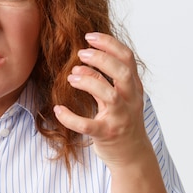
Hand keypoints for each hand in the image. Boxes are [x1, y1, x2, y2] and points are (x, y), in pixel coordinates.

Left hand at [54, 32, 150, 168]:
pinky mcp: (107, 135)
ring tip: (71, 77)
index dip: (109, 44)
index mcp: (134, 88)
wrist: (132, 155)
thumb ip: (104, 79)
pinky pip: (88, 125)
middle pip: (122, 73)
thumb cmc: (122, 121)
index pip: (127, 58)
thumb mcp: (118, 97)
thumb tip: (82, 62)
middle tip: (80, 53)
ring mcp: (120, 118)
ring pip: (109, 95)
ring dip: (88, 82)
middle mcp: (130, 101)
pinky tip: (58, 110)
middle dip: (101, 59)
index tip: (90, 37)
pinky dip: (71, 117)